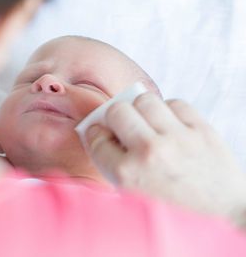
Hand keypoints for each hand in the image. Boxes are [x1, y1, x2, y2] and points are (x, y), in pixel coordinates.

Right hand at [85, 92, 245, 227]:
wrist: (221, 217)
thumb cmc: (174, 211)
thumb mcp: (133, 198)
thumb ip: (112, 167)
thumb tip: (101, 135)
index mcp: (127, 173)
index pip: (96, 137)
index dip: (96, 133)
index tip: (101, 132)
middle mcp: (149, 152)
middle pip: (117, 111)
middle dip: (115, 117)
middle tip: (122, 125)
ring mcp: (177, 139)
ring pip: (145, 99)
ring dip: (141, 110)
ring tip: (147, 122)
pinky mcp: (201, 130)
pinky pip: (175, 103)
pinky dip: (169, 111)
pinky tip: (170, 124)